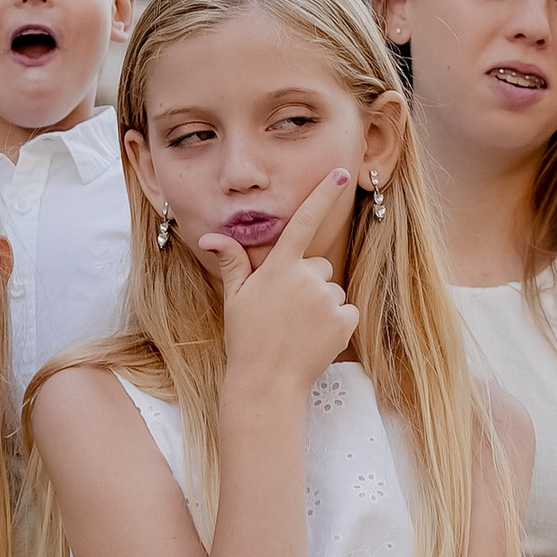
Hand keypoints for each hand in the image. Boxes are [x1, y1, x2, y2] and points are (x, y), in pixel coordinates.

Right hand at [202, 174, 359, 396]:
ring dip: (320, 304)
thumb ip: (233, 262)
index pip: (304, 221)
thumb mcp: (236, 298)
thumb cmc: (246, 338)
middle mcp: (307, 277)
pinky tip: (314, 338)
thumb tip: (210, 237)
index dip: (323, 194)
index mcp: (280, 267)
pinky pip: (346, 311)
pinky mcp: (345, 320)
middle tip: (286, 310)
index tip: (342, 172)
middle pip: (319, 266)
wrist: (266, 384)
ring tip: (297, 329)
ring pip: (331, 290)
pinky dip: (335, 323)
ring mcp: (327, 299)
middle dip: (307, 282)